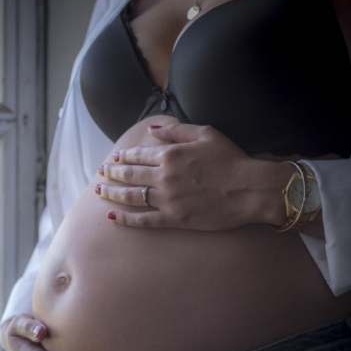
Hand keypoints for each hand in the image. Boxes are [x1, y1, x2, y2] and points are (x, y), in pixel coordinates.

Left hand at [95, 122, 287, 229]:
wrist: (250, 189)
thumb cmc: (231, 159)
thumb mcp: (206, 134)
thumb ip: (176, 132)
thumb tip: (152, 130)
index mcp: (170, 154)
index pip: (137, 155)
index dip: (122, 157)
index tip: (113, 158)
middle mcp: (164, 176)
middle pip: (129, 175)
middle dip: (111, 174)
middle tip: (100, 173)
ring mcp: (167, 199)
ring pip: (131, 197)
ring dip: (111, 193)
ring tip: (99, 191)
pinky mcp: (174, 218)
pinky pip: (143, 220)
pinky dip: (125, 218)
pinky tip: (112, 216)